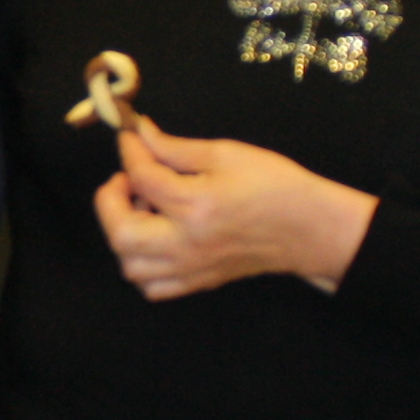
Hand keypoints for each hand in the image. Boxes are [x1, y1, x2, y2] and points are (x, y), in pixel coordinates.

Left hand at [93, 111, 375, 300]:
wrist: (309, 228)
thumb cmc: (275, 185)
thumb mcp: (226, 153)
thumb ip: (175, 147)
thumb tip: (139, 133)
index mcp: (196, 205)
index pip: (141, 177)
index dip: (129, 151)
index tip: (129, 136)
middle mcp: (187, 243)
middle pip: (120, 232)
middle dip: (110, 201)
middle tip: (126, 180)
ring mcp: (191, 268)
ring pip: (130, 265)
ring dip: (123, 233)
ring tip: (144, 209)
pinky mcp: (198, 282)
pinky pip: (151, 286)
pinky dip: (141, 263)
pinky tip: (155, 238)